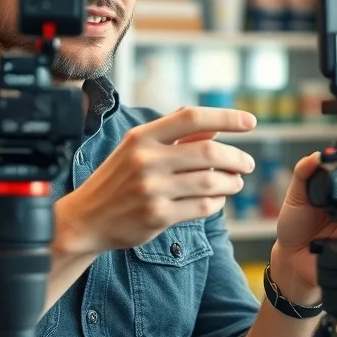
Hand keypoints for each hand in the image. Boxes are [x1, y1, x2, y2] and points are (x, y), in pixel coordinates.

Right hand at [56, 107, 257, 254]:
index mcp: (141, 137)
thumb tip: (214, 126)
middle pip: (208, 152)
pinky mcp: (157, 216)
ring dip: (231, 182)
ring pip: (210, 182)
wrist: (86, 219)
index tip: (251, 121)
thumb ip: (175, 136)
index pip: (191, 117)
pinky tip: (217, 199)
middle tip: (248, 163)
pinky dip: (217, 202)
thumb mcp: (137, 149)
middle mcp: (146, 160)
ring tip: (236, 182)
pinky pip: (202, 207)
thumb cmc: (116, 179)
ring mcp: (152, 190)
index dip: (226, 117)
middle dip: (236, 158)